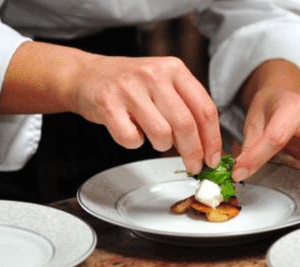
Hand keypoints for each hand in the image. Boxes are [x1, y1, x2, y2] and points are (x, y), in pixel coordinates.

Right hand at [68, 54, 221, 173]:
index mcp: (174, 69)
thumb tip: (207, 145)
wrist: (86, 75)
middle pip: (186, 125)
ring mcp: (130, 89)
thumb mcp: (163, 83)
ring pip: (161, 134)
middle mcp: (153, 75)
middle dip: (193, 153)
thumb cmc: (129, 84)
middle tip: (193, 165)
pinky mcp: (108, 104)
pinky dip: (134, 143)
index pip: (205, 109)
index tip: (213, 158)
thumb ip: (185, 107)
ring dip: (161, 146)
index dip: (212, 139)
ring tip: (153, 138)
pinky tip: (131, 132)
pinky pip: (131, 139)